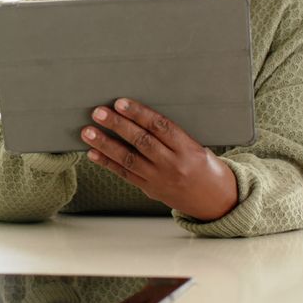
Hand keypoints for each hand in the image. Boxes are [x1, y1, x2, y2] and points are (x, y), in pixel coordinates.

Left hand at [80, 98, 236, 220]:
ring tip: (88, 132)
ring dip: (105, 144)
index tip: (121, 102)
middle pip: (141, 141)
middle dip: (117, 125)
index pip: (160, 127)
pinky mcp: (149, 189)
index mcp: (187, 148)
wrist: (215, 200)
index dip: (139, 113)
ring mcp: (159, 178)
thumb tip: (137, 113)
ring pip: (129, 159)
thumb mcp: (195, 145)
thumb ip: (170, 133)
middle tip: (99, 112)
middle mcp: (173, 164)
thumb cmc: (203, 165)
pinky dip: (107, 163)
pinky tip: (92, 152)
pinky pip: (125, 174)